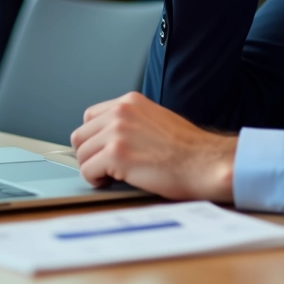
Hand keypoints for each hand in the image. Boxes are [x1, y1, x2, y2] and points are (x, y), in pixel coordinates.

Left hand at [71, 92, 235, 201]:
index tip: (102, 150)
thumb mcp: (156, 120)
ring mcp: (117, 132)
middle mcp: (121, 112)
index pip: (90, 116)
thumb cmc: (187, 149)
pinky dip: (96, 180)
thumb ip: (131, 122)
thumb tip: (109, 137)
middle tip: (105, 167)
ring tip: (112, 175)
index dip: (94, 138)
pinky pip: (87, 171)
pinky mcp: (116, 155)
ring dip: (93, 168)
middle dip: (89, 154)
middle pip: (80, 135)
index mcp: (130, 102)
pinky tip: (113, 181)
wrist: (204, 162)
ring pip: (81, 154)